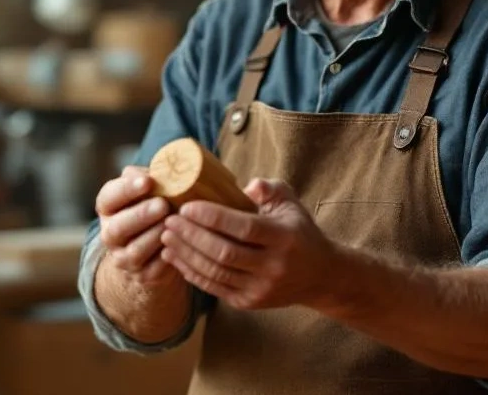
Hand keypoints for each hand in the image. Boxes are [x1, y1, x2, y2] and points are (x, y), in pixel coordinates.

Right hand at [95, 166, 178, 285]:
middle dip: (141, 215)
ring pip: (136, 250)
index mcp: (108, 208)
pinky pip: (155, 268)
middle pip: (118, 227)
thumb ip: (149, 177)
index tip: (148, 181)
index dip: (126, 189)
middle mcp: (110, 234)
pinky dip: (169, 256)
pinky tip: (181, 243)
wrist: (154, 250)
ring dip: (156, 236)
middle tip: (163, 205)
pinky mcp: (143, 276)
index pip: (108, 197)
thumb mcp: (147, 190)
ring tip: (175, 223)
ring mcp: (124, 258)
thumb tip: (164, 167)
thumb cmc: (153, 208)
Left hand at [160, 178, 337, 310]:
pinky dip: (191, 273)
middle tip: (169, 219)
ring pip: (215, 272)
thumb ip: (270, 189)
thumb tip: (248, 185)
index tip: (187, 206)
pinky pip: (214, 288)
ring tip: (166, 236)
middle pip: (224, 252)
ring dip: (186, 254)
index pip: (243, 228)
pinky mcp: (249, 302)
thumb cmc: (299, 232)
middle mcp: (273, 266)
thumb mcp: (291, 204)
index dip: (212, 217)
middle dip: (191, 236)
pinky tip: (174, 258)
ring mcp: (260, 288)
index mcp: (283, 238)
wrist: (320, 277)